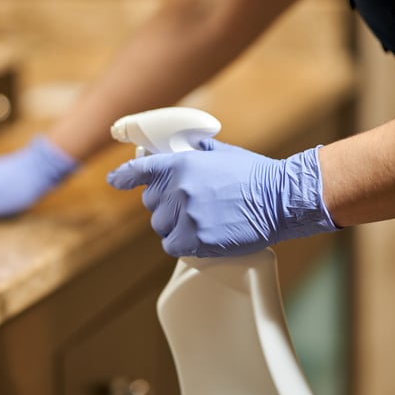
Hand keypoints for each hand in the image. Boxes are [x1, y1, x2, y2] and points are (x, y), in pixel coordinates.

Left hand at [107, 137, 336, 256]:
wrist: (279, 198)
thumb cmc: (253, 175)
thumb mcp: (220, 152)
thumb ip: (193, 152)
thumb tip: (179, 148)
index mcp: (181, 164)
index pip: (139, 171)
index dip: (123, 177)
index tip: (115, 181)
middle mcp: (178, 188)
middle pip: (151, 205)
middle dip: (166, 207)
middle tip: (190, 207)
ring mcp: (186, 215)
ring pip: (161, 227)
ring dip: (175, 227)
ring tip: (201, 221)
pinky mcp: (196, 239)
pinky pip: (172, 246)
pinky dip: (183, 245)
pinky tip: (201, 237)